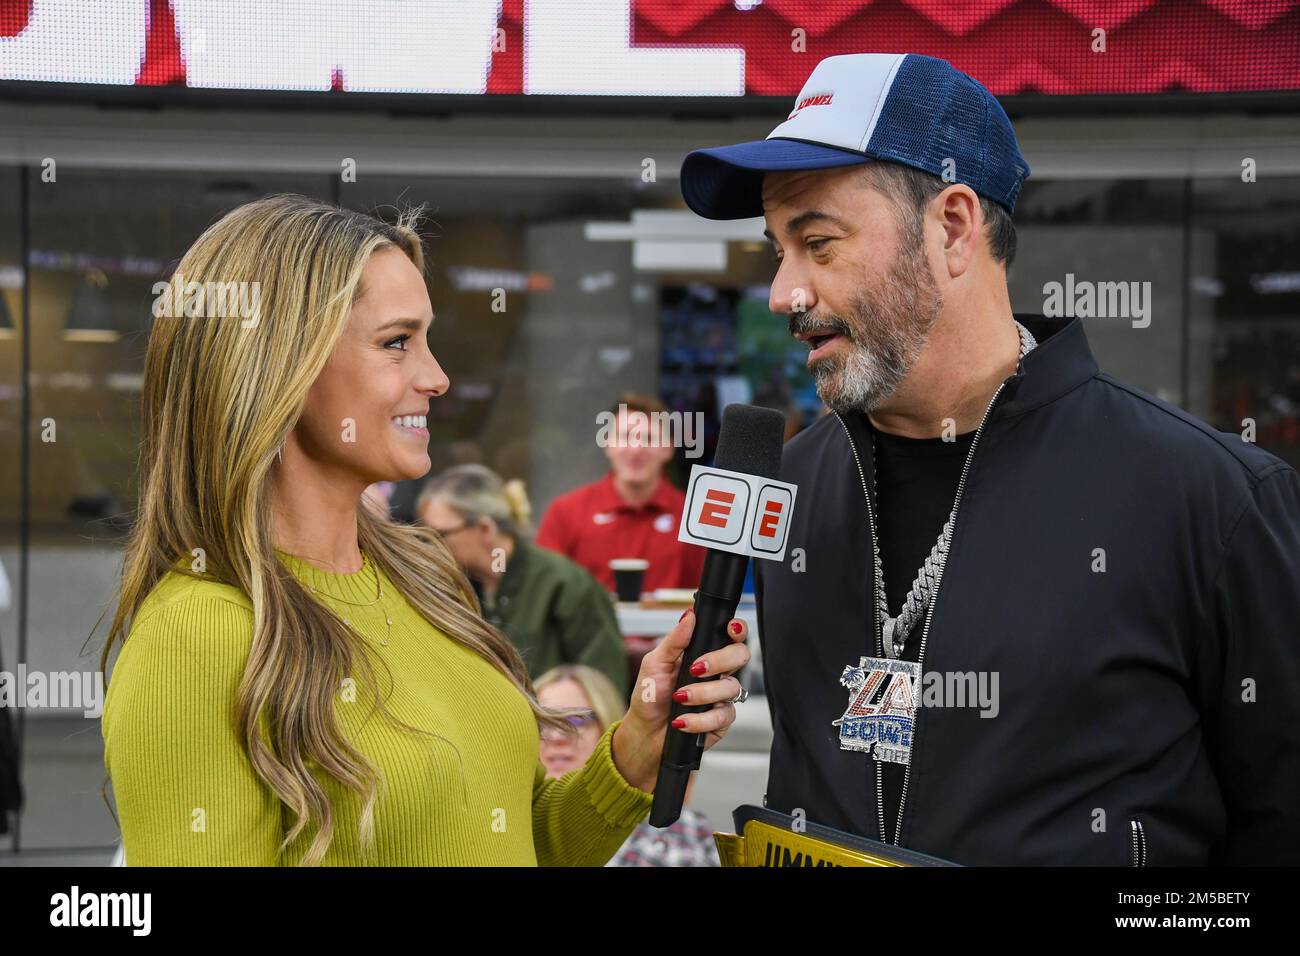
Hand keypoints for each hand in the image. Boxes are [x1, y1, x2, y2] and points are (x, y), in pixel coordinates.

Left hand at [610, 607, 750, 791]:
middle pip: (741, 656)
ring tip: (679, 698)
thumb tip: (689, 615)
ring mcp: (721, 697)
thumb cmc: (650, 695)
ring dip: (703, 693)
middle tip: (696, 669)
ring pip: (731, 688)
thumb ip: (674, 640)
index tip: (730, 629)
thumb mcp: (654, 663)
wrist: (644, 731)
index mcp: (704, 653)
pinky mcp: (721, 721)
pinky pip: (723, 716)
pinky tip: (683, 720)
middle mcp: (717, 673)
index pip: (730, 636)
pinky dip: (700, 719)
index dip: (737, 629)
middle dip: (720, 660)